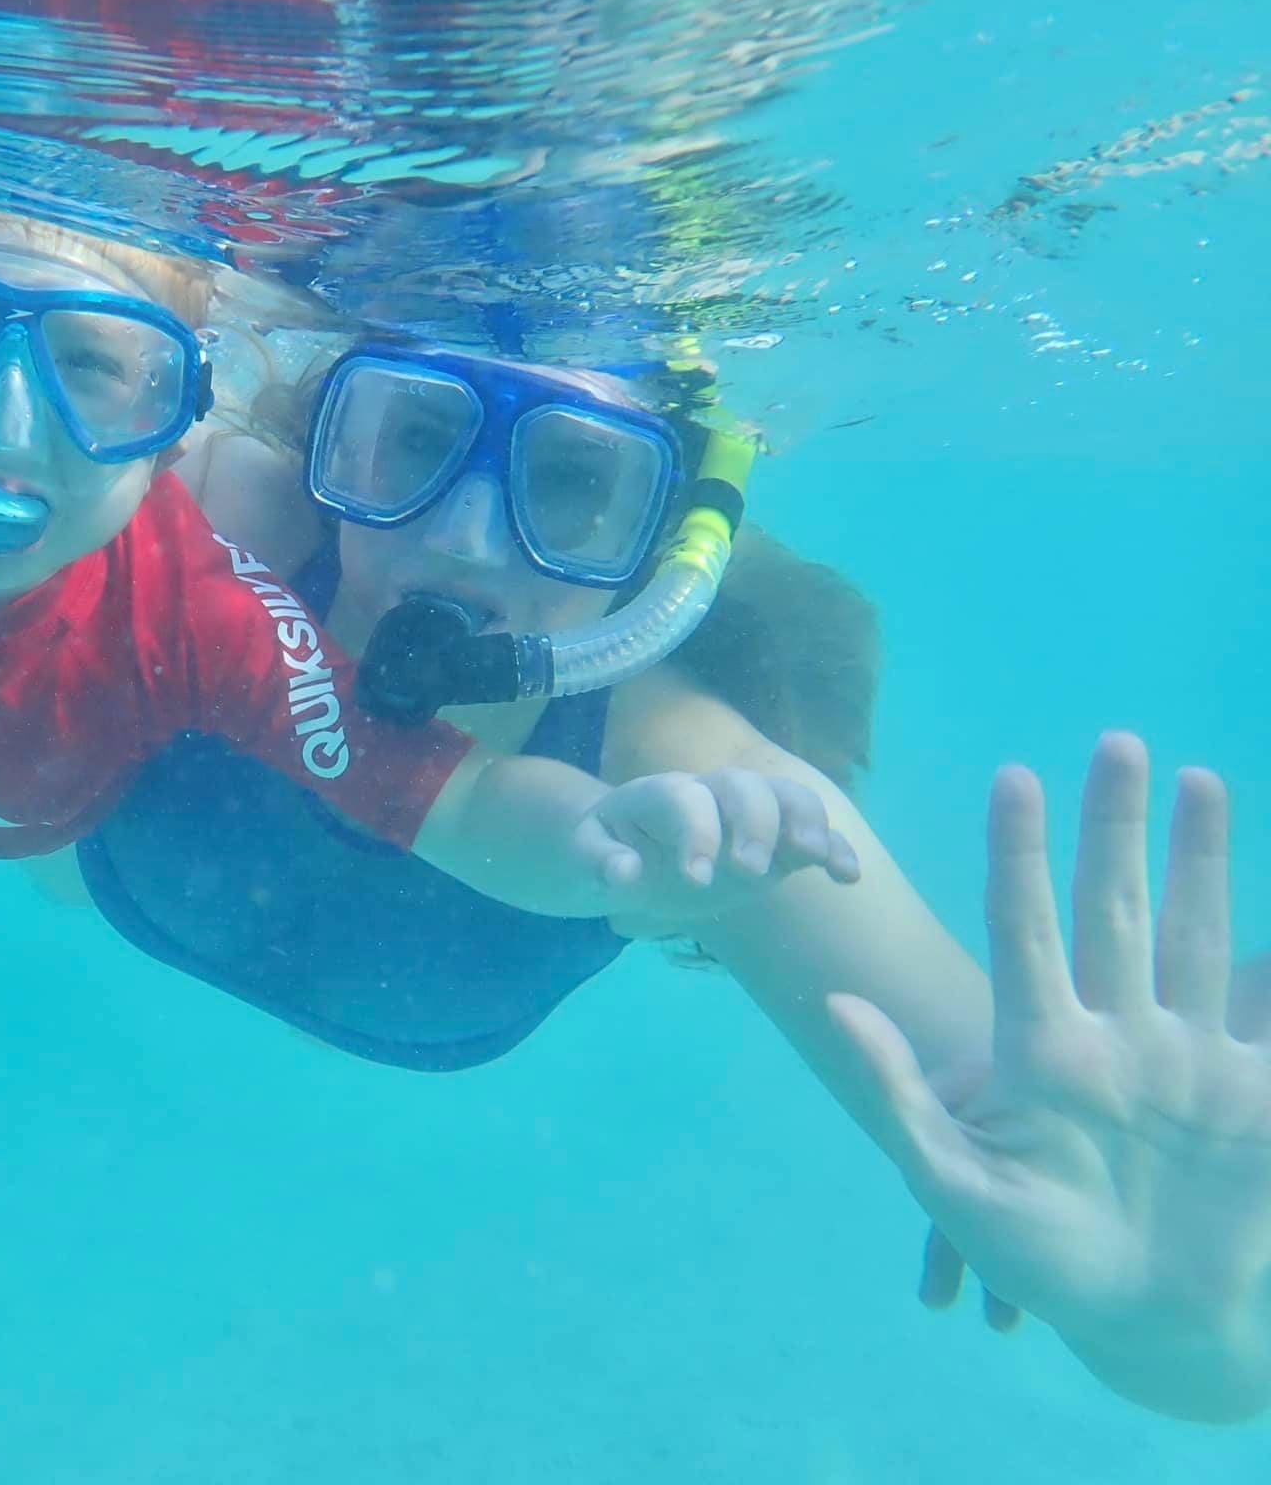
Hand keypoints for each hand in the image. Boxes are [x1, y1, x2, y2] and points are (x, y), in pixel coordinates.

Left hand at [587, 767, 860, 935]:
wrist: (627, 848)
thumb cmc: (606, 851)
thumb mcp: (585, 857)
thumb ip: (600, 862)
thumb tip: (623, 872)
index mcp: (659, 794)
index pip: (684, 798)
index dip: (695, 832)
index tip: (697, 878)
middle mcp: (709, 793)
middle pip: (742, 786)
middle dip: (753, 823)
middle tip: (749, 870)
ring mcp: (747, 814)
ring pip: (784, 796)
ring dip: (804, 822)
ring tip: (813, 858)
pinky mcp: (776, 841)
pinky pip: (811, 833)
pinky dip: (834, 848)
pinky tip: (847, 876)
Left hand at [832, 732, 1270, 1422]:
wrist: (1149, 1324)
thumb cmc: (1039, 1258)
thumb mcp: (953, 1182)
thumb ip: (899, 1093)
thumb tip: (836, 1008)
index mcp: (1043, 1047)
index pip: (1025, 926)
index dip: (1018, 854)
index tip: (1014, 776)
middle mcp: (1118, 1033)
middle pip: (1116, 908)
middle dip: (1115, 828)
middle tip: (1116, 740)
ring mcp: (1192, 1056)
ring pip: (1196, 933)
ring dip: (1202, 858)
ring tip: (1196, 775)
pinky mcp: (1257, 1092)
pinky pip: (1270, 1008)